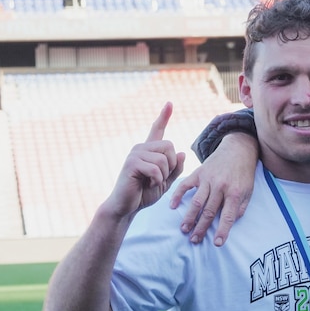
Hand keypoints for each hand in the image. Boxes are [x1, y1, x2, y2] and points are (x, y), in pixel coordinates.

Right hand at [104, 102, 185, 217]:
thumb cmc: (144, 194)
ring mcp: (135, 154)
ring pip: (164, 159)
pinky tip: (148, 185)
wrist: (126, 207)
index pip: (157, 129)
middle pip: (170, 146)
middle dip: (172, 165)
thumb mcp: (166, 181)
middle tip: (160, 178)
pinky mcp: (132, 163)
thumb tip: (183, 153)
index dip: (164, 116)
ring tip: (152, 182)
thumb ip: (175, 168)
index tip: (170, 103)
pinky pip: (156, 168)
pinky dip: (157, 180)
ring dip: (163, 175)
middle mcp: (141, 148)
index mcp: (149, 150)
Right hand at [170, 132, 257, 245]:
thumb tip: (232, 221)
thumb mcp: (249, 190)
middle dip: (201, 228)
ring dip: (189, 217)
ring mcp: (208, 179)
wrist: (238, 149)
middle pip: (209, 211)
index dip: (223, 231)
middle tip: (194, 240)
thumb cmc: (244, 172)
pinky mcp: (199, 172)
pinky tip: (173, 206)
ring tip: (184, 229)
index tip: (217, 243)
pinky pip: (186, 184)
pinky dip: (178, 195)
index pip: (228, 216)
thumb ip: (241, 206)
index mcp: (235, 192)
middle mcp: (220, 186)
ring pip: (197, 201)